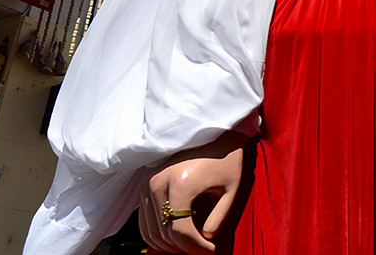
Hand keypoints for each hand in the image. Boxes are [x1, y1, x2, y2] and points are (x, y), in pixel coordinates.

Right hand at [139, 131, 246, 253]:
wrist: (214, 133)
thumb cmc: (227, 158)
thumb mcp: (230, 190)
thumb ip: (217, 219)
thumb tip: (203, 240)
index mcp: (181, 184)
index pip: (181, 232)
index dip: (196, 248)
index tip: (212, 251)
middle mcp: (159, 183)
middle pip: (164, 235)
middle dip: (185, 248)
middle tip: (204, 248)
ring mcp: (148, 184)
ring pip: (152, 232)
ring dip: (172, 244)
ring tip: (194, 241)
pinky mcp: (145, 185)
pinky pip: (146, 222)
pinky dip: (161, 233)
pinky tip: (181, 232)